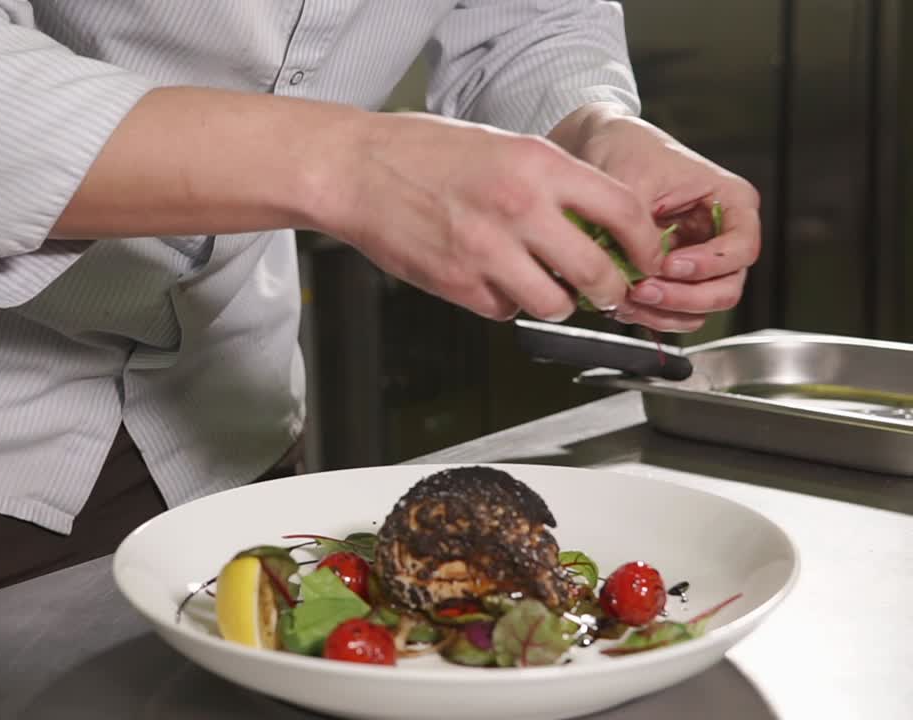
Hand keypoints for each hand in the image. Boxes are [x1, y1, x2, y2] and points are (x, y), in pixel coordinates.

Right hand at [316, 112, 663, 321]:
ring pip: (554, 304)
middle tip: (610, 294)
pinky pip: (504, 310)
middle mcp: (518, 208)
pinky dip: (507, 303)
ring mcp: (486, 250)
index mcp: (538, 165)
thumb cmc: (422, 152)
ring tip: (547, 289)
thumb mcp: (504, 147)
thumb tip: (596, 220)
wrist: (356, 170)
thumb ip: (552, 182)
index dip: (644, 245)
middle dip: (612, 293)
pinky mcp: (457, 283)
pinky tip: (492, 279)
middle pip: (597, 273)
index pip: (623, 211)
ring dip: (558, 303)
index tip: (644, 258)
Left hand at [563, 105, 762, 331]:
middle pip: (726, 288)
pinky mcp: (671, 276)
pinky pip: (673, 310)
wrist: (599, 147)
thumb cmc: (627, 150)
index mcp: (731, 202)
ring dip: (664, 312)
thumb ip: (640, 227)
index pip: (741, 248)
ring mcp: (698, 260)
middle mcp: (722, 235)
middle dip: (684, 297)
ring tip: (628, 298)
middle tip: (643, 290)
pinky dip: (651, 314)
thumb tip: (644, 271)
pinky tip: (623, 302)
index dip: (708, 265)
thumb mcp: (633, 181)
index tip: (668, 264)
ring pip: (701, 308)